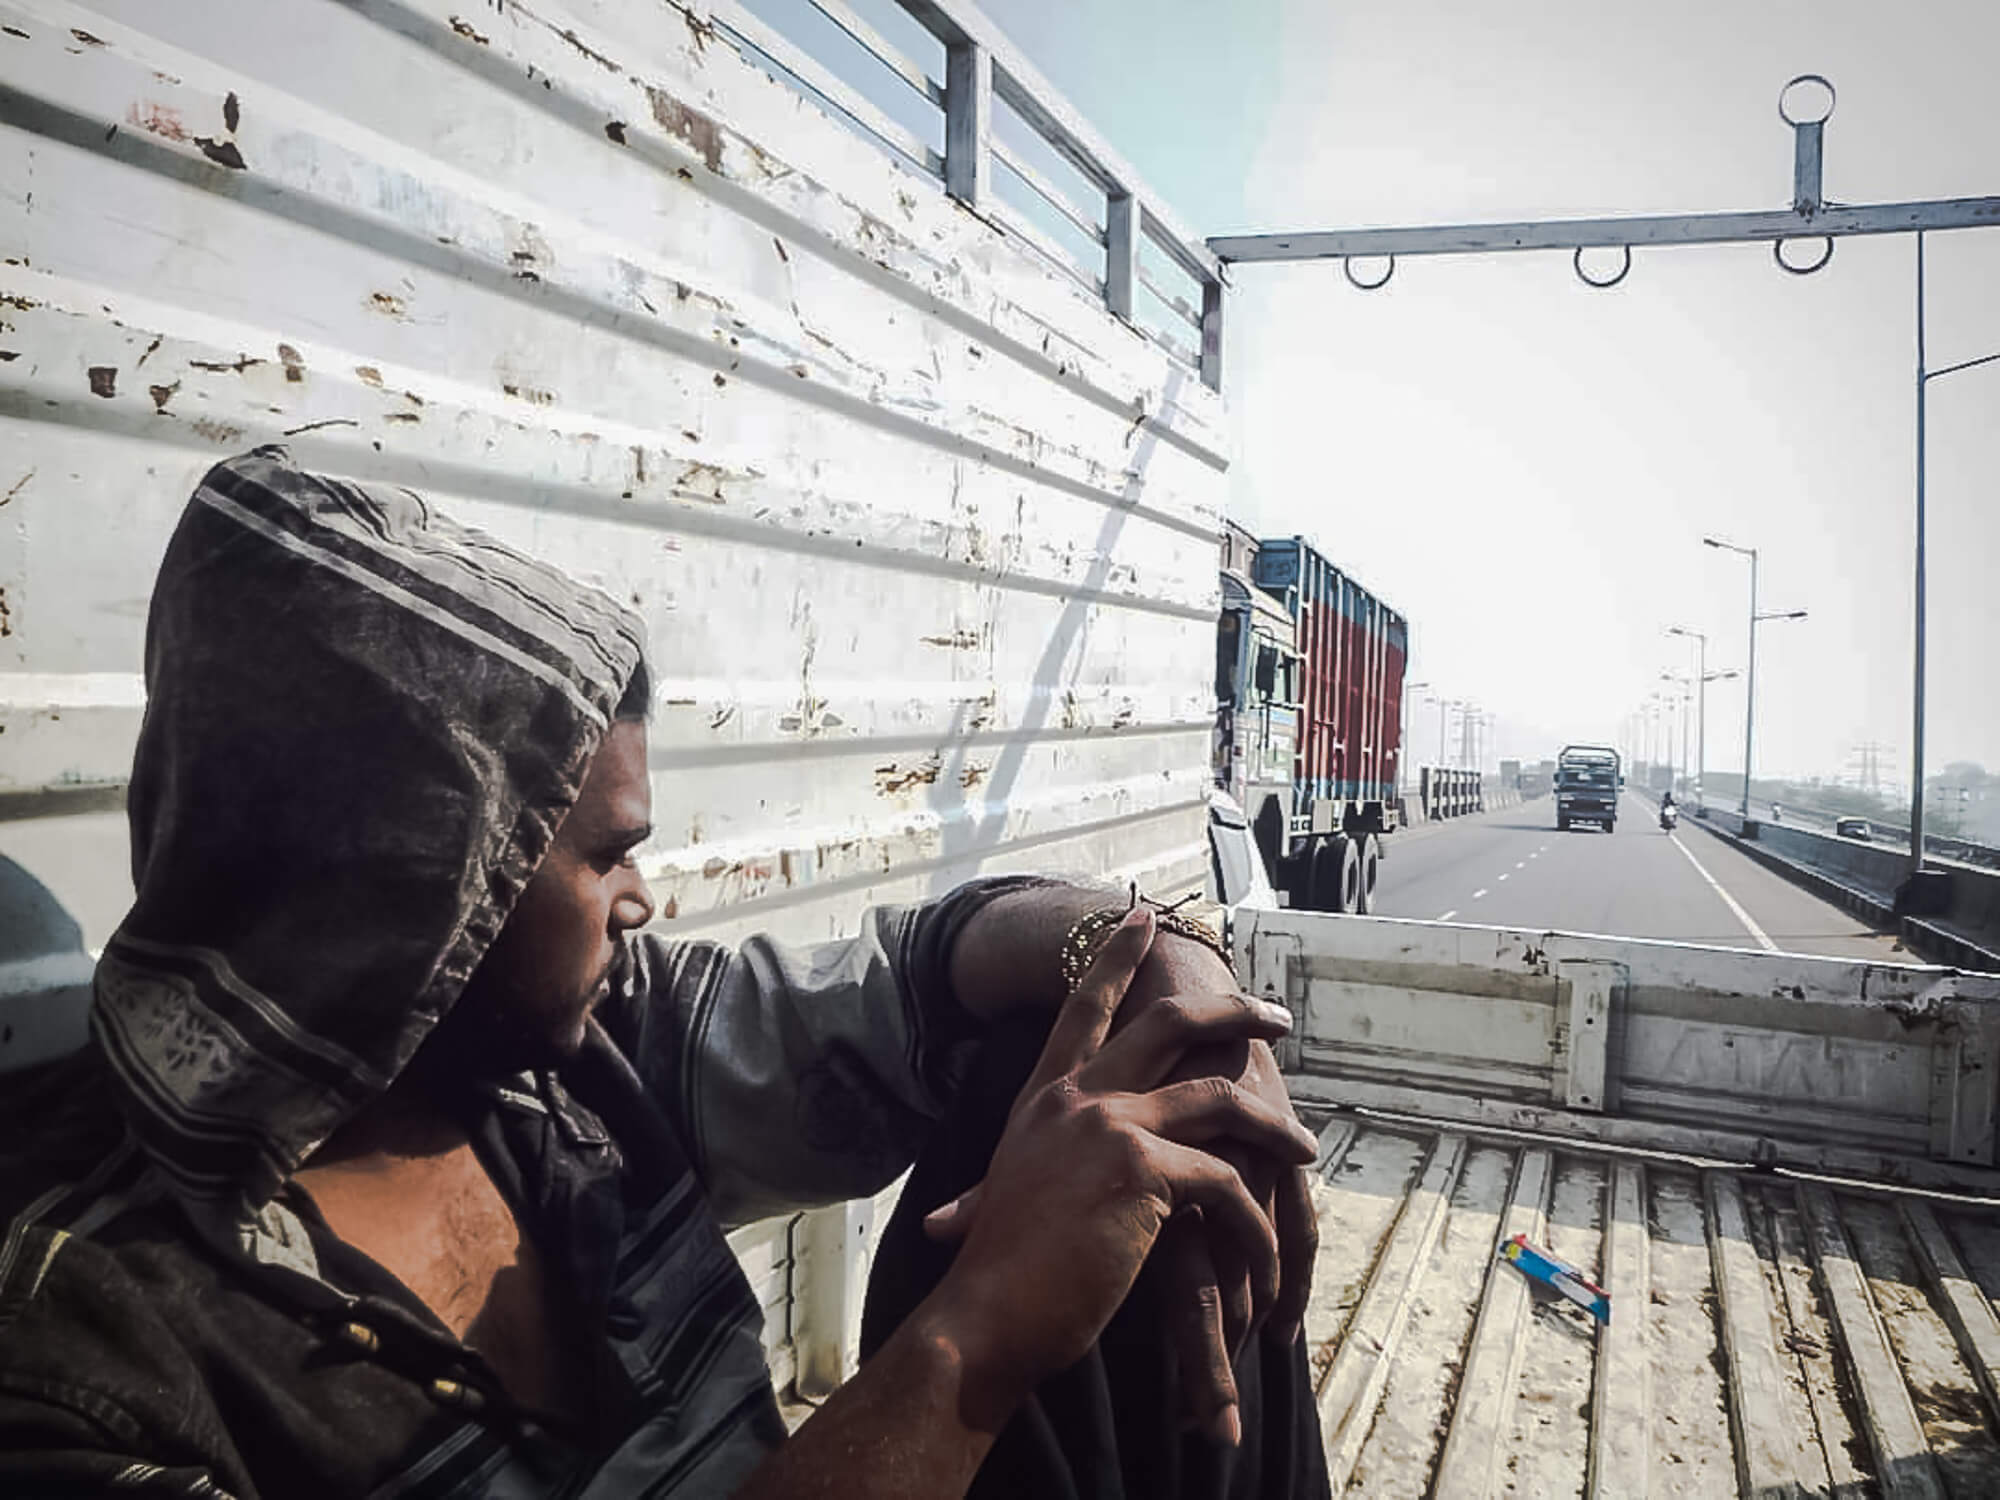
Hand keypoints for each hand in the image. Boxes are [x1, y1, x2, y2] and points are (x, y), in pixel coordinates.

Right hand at [920, 909, 1316, 1434]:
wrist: (984, 1317)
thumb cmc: (996, 1274)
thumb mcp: (1004, 1202)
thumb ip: (1010, 1185)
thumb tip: (951, 1216)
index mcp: (1044, 1098)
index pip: (1086, 1008)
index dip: (1117, 958)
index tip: (1144, 916)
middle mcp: (1077, 1097)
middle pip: (1166, 1023)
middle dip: (1229, 1009)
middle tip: (1274, 1012)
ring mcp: (1110, 1125)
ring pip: (1217, 1097)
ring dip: (1272, 1125)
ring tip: (1304, 1147)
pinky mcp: (1143, 1170)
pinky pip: (1228, 1183)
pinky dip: (1255, 1225)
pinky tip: (1268, 1259)